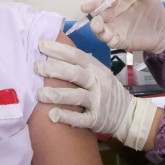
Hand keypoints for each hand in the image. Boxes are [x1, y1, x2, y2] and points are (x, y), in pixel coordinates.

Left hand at [35, 40, 158, 149]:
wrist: (127, 114)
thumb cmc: (107, 90)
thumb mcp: (99, 73)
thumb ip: (81, 64)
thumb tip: (54, 51)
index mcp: (96, 69)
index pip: (77, 56)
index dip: (60, 50)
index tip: (41, 45)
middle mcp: (97, 83)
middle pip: (75, 74)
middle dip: (55, 69)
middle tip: (36, 67)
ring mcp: (97, 102)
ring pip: (77, 96)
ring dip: (58, 94)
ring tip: (39, 94)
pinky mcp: (96, 119)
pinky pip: (81, 119)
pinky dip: (67, 117)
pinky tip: (52, 115)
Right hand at [81, 0, 164, 54]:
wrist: (164, 31)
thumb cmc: (155, 12)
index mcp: (117, 3)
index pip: (102, 1)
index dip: (93, 3)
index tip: (85, 7)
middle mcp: (113, 16)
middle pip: (98, 17)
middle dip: (94, 20)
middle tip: (96, 24)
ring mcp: (116, 29)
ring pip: (101, 31)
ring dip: (99, 32)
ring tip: (102, 31)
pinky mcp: (120, 41)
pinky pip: (111, 42)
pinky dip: (109, 41)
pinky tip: (112, 40)